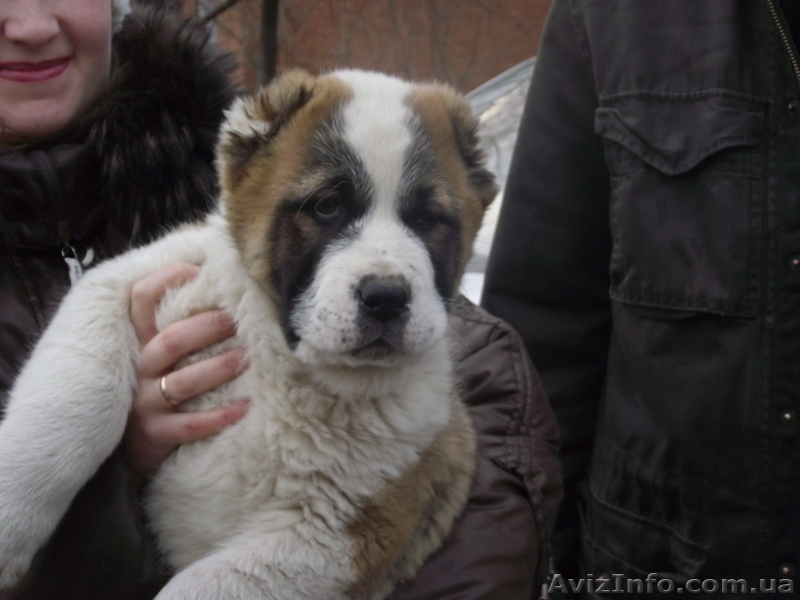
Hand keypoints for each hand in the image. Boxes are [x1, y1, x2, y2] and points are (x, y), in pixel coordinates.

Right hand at [124, 263, 249, 479]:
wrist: (140, 448)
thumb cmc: (166, 388)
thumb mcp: (168, 356)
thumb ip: (185, 324)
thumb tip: (225, 277)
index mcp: (144, 343)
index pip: (141, 302)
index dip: (164, 281)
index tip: (196, 270)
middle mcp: (141, 370)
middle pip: (170, 341)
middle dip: (206, 328)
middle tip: (237, 320)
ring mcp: (146, 404)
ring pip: (182, 383)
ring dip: (217, 369)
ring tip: (247, 359)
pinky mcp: (155, 436)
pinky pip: (189, 426)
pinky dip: (218, 417)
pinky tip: (245, 408)